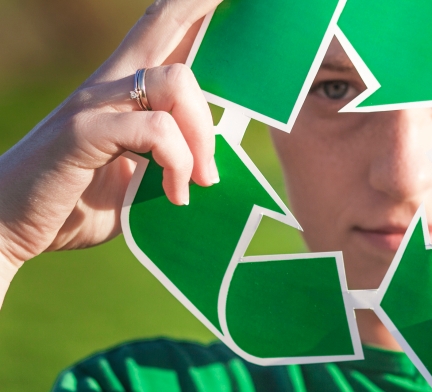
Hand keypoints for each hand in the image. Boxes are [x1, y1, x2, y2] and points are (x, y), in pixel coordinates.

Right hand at [0, 0, 221, 279]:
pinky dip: (178, 164)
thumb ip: (166, 161)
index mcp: (123, 91)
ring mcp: (94, 104)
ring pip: (175, 82)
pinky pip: (156, 130)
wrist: (8, 228)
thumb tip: (213, 165)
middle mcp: (109, 85)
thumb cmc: (73, 204)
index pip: (161, 32)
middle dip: (200, 6)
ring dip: (202, 137)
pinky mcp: (83, 131)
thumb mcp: (133, 179)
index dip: (190, 7)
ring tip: (201, 180)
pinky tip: (175, 195)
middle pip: (163, 26)